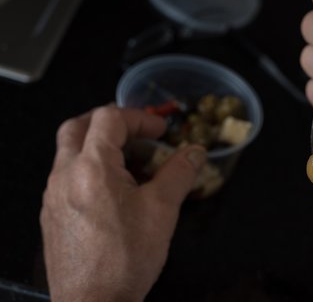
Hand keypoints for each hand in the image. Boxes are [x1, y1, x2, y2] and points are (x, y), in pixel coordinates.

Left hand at [40, 105, 206, 301]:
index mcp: (92, 167)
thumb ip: (180, 173)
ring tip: (130, 164)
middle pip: (78, 127)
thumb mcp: (162, 210)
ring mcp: (53, 196)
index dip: (139, 118)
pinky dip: (89, 169)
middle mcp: (64, 175)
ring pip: (69, 152)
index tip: (161, 131)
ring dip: (98, 146)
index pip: (109, 119)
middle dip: (110, 122)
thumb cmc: (125, 258)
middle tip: (136, 133)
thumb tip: (196, 152)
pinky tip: (114, 192)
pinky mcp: (52, 215)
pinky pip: (67, 177)